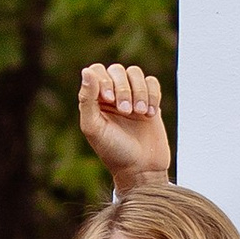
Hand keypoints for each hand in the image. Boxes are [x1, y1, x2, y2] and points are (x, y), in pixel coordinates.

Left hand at [78, 62, 170, 190]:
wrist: (141, 169)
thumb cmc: (114, 151)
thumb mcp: (94, 128)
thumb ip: (87, 99)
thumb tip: (86, 71)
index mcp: (94, 100)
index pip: (96, 70)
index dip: (103, 79)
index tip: (109, 99)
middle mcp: (112, 94)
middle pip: (117, 70)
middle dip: (123, 88)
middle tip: (126, 111)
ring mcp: (132, 96)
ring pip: (136, 73)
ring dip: (139, 91)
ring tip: (141, 113)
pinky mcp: (150, 101)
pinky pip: (152, 82)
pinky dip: (153, 94)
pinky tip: (150, 114)